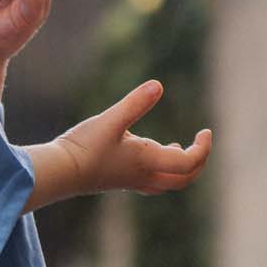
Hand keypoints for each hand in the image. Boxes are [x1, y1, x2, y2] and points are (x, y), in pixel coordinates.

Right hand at [58, 79, 212, 195]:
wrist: (60, 172)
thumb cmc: (84, 146)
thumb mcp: (111, 120)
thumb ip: (135, 103)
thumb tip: (158, 85)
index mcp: (148, 161)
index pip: (189, 162)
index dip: (203, 148)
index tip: (206, 130)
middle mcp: (144, 175)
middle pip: (184, 179)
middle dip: (198, 161)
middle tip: (201, 140)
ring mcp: (132, 181)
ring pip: (168, 182)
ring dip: (181, 168)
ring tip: (179, 146)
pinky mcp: (120, 180)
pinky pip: (151, 180)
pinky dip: (162, 169)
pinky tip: (149, 151)